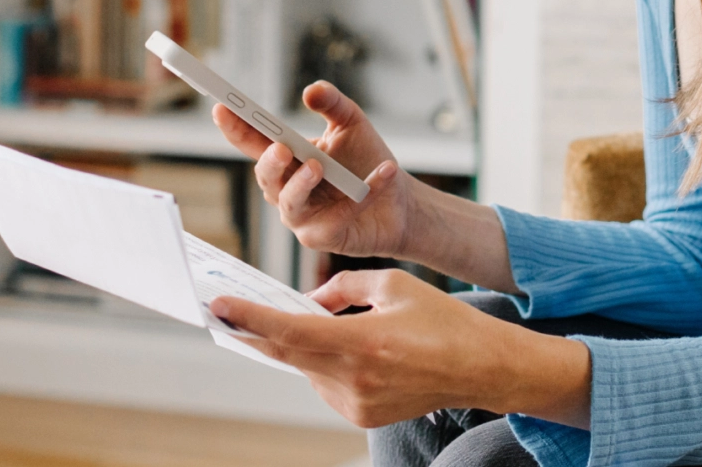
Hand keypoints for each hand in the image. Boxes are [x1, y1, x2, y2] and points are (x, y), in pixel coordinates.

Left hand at [209, 270, 591, 428]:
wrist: (481, 368)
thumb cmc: (442, 320)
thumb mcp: (393, 284)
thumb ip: (343, 287)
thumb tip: (309, 299)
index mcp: (362, 341)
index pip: (290, 332)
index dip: (250, 318)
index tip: (220, 305)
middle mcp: (354, 379)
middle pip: (287, 354)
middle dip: (256, 332)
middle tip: (228, 312)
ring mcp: (357, 403)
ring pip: (307, 368)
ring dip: (303, 347)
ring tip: (325, 325)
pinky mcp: (362, 417)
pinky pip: (326, 384)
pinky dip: (326, 364)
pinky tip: (354, 350)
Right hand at [211, 81, 415, 258]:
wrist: (399, 201)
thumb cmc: (366, 161)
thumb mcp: (351, 123)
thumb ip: (332, 103)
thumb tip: (311, 91)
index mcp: (287, 158)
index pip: (252, 142)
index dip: (234, 127)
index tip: (221, 108)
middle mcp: (286, 189)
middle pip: (266, 177)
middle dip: (269, 162)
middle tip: (281, 148)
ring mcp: (301, 216)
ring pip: (288, 203)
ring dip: (301, 184)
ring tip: (318, 167)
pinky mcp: (324, 237)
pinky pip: (335, 218)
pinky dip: (362, 195)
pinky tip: (386, 172)